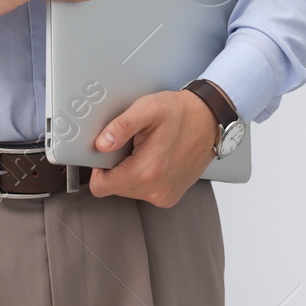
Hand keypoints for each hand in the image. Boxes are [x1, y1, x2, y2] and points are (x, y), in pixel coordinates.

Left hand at [87, 89, 217, 207]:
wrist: (209, 120)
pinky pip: (143, 191)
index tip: (105, 153)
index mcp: (147, 172)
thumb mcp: (147, 108)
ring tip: (144, 150)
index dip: (97, 169)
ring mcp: (164, 196)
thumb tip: (101, 144)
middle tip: (131, 146)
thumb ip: (121, 126)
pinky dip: (143, 177)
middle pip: (114, 188)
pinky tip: (154, 158)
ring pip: (128, 191)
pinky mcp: (170, 196)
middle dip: (116, 168)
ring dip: (129, 172)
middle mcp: (156, 190)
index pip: (101, 187)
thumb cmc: (180, 113)